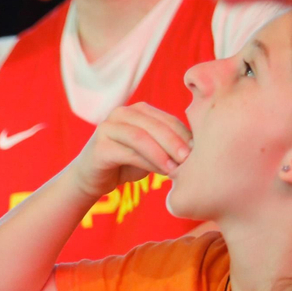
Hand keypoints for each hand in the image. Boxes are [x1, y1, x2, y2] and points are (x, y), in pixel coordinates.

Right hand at [68, 103, 192, 200]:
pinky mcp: (99, 146)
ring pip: (142, 137)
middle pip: (155, 125)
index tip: (202, 151)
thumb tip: (199, 148)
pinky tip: (161, 172)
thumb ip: (166, 144)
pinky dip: (148, 162)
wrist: (89, 179)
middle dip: (176, 142)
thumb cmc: (124, 165)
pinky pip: (129, 152)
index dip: (185, 134)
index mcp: (137, 111)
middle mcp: (121, 113)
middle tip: (191, 158)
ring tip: (178, 168)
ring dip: (163, 153)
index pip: (167, 119)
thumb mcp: (149, 151)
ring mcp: (107, 127)